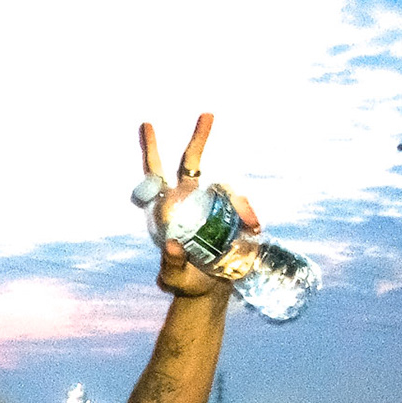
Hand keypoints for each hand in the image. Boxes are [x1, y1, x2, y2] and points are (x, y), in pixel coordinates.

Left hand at [140, 112, 258, 297]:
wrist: (210, 289)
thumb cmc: (185, 283)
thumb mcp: (175, 279)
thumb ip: (170, 266)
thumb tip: (172, 247)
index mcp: (167, 211)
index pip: (155, 177)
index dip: (152, 152)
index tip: (147, 124)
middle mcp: (188, 201)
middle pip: (191, 163)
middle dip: (199, 139)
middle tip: (207, 113)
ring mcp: (212, 205)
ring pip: (224, 186)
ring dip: (239, 201)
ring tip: (250, 225)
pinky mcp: (231, 214)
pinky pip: (241, 205)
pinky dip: (249, 213)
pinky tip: (254, 229)